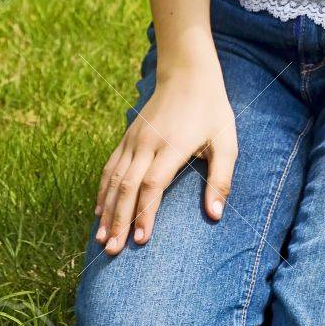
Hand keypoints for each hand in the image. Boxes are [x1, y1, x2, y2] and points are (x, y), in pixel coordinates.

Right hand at [94, 59, 236, 254]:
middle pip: (127, 187)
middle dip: (119, 221)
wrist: (187, 73)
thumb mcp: (226, 142)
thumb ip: (221, 178)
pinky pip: (110, 166)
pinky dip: (102, 190)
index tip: (141, 241)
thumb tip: (215, 215)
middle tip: (113, 251)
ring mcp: (134, 140)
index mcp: (172, 146)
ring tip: (101, 239)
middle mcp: (147, 144)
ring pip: (114, 178)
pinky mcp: (128, 137)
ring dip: (106, 210)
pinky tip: (99, 210)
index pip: (152, 186)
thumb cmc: (211, 110)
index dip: (145, 214)